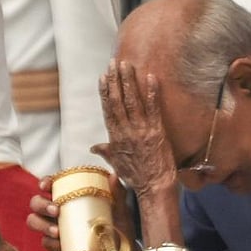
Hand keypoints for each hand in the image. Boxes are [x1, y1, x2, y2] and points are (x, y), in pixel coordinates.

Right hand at [27, 172, 138, 250]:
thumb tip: (113, 176)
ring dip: (42, 224)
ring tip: (57, 231)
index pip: (51, 185)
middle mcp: (59, 211)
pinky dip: (50, 243)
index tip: (47, 186)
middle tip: (56, 210)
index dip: (44, 183)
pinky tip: (60, 245)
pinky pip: (45, 243)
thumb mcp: (121, 211)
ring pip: (35, 221)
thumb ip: (117, 194)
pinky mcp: (57, 246)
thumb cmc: (119, 229)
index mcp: (70, 197)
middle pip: (37, 203)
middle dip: (41, 205)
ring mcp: (55, 228)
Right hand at [93, 61, 175, 197]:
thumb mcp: (117, 165)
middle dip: (115, 80)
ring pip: (132, 101)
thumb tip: (94, 147)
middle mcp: (126, 132)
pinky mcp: (156, 132)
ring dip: (129, 81)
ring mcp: (141, 131)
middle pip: (117, 102)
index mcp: (115, 138)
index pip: (108, 110)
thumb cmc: (137, 177)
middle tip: (113, 62)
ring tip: (126, 64)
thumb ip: (106, 152)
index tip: (102, 77)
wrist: (154, 187)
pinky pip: (153, 108)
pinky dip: (152, 92)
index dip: (105, 92)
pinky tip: (151, 77)